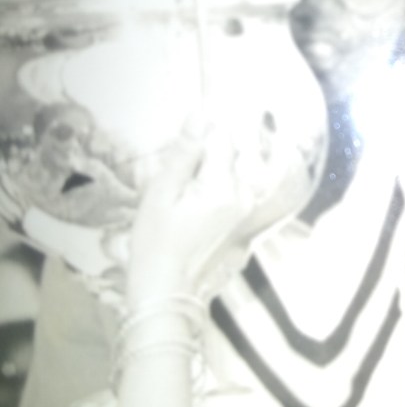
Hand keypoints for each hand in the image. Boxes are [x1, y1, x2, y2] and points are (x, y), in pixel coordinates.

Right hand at [126, 124, 266, 305]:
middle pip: (229, 151)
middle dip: (204, 150)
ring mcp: (246, 209)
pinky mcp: (241, 219)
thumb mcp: (161, 193)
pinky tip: (190, 202)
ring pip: (230, 168)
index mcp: (225, 186)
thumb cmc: (156, 243)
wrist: (168, 290)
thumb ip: (184, 153)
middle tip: (177, 172)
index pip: (222, 136)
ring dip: (207, 168)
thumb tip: (200, 116)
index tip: (184, 138)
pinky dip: (212, 185)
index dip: (202, 129)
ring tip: (181, 191)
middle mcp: (244, 195)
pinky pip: (231, 187)